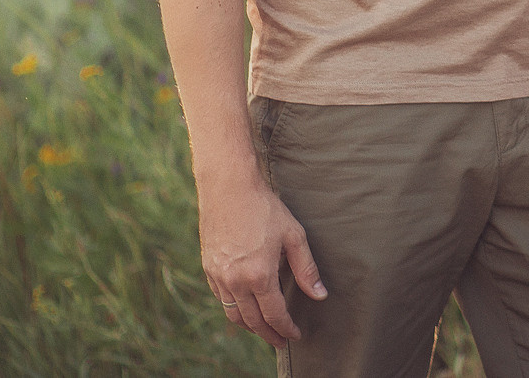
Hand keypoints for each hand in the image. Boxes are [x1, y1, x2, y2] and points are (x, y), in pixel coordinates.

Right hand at [199, 172, 327, 347]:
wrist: (228, 188)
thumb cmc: (265, 208)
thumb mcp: (293, 235)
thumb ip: (306, 269)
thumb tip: (320, 295)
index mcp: (259, 275)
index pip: (274, 315)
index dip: (286, 329)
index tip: (296, 336)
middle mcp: (235, 281)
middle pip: (253, 321)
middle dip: (269, 334)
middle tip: (281, 342)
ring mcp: (218, 276)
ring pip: (234, 314)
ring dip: (250, 326)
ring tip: (264, 329)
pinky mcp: (208, 268)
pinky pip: (222, 299)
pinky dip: (234, 309)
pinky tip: (245, 308)